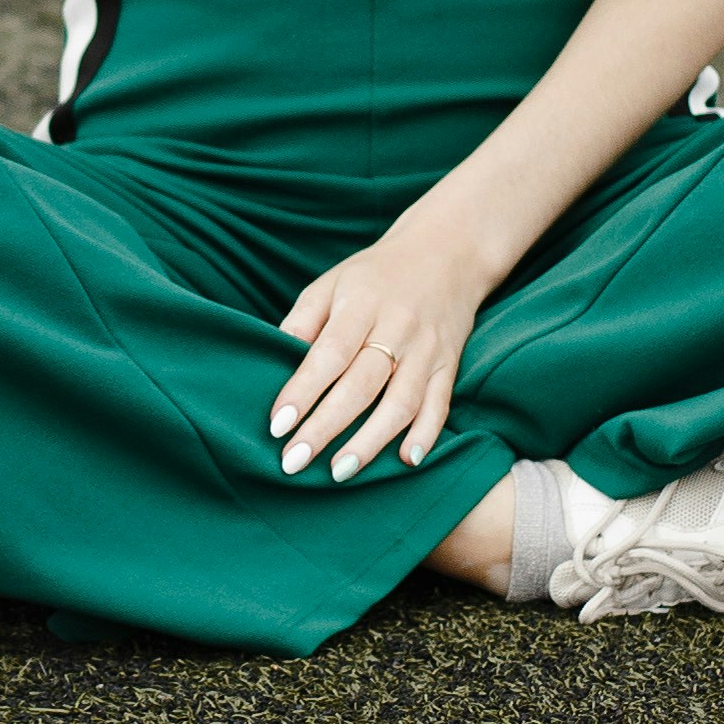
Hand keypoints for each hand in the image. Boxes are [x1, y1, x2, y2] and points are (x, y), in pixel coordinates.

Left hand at [270, 215, 492, 481]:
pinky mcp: (450, 364)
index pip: (329, 353)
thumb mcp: (332, 282)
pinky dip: (427, 434)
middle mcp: (397, 327)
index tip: (277, 426)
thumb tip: (272, 361)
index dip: (303, 391)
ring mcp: (427, 348)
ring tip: (340, 472)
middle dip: (326, 427)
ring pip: (402, 400)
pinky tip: (406, 460)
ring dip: (371, 440)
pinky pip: (441, 403)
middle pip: (361, 384)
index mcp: (361, 304)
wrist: (447, 252)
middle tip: (294, 462)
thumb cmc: (376, 274)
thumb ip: (303, 321)